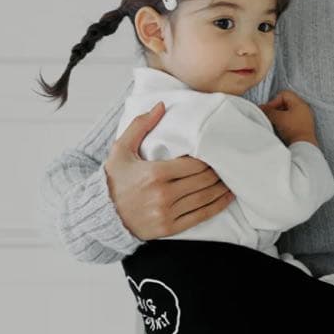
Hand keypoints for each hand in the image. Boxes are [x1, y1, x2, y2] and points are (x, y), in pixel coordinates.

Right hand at [103, 102, 234, 238]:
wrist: (102, 214)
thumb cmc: (114, 179)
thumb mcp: (121, 149)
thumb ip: (141, 125)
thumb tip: (161, 105)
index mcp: (154, 173)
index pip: (194, 164)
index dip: (208, 158)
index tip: (215, 152)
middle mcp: (163, 194)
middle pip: (203, 180)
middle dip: (218, 171)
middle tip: (227, 164)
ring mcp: (167, 213)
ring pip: (205, 197)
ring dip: (222, 188)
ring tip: (231, 178)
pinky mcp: (170, 228)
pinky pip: (201, 216)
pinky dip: (217, 206)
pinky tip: (227, 197)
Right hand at [260, 89, 317, 146]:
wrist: (303, 145)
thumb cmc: (293, 129)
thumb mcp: (277, 118)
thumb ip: (268, 111)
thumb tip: (261, 107)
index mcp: (299, 103)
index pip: (284, 94)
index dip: (274, 101)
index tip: (269, 110)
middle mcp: (304, 108)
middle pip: (286, 103)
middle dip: (276, 109)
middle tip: (270, 116)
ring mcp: (305, 118)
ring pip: (289, 112)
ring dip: (280, 117)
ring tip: (275, 124)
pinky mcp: (304, 127)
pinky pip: (292, 121)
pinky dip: (285, 123)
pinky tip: (282, 130)